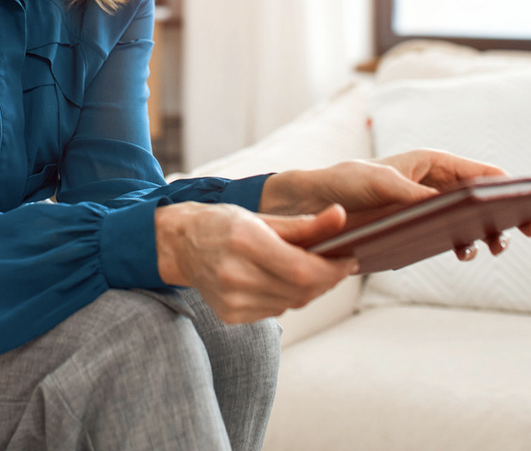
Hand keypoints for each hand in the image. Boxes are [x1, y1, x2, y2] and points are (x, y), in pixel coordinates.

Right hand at [155, 201, 359, 323]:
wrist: (182, 244)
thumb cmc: (223, 223)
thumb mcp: (262, 215)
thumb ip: (304, 223)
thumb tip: (341, 217)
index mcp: (245, 242)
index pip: (303, 270)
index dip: (333, 269)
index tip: (349, 259)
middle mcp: (237, 275)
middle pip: (301, 291)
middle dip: (327, 279)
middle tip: (338, 264)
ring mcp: (232, 300)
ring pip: (292, 303)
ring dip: (310, 288)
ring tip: (311, 269)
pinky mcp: (231, 316)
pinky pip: (275, 310)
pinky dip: (287, 296)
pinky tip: (282, 280)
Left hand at [259, 149, 530, 258]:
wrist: (319, 200)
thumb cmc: (347, 181)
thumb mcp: (379, 183)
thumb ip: (411, 193)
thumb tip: (440, 204)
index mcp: (433, 163)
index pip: (481, 172)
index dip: (508, 187)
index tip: (530, 203)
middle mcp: (435, 182)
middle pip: (483, 198)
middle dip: (507, 213)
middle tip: (527, 232)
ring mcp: (429, 205)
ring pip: (470, 218)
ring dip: (486, 232)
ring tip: (492, 247)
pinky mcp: (418, 225)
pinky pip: (450, 234)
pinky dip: (463, 243)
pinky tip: (463, 253)